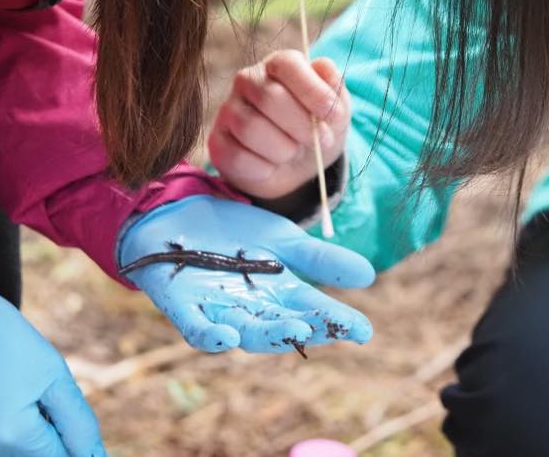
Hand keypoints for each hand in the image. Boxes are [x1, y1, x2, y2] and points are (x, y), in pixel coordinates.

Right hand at [0, 289, 106, 456]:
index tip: (55, 411)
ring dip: (9, 433)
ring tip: (0, 391)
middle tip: (26, 393)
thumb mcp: (52, 375)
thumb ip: (77, 423)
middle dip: (37, 433)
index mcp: (13, 436)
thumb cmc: (3, 340)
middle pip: (27, 456)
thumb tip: (92, 456)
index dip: (66, 437)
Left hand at [118, 195, 373, 353]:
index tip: (363, 331)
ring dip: (267, 335)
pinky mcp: (182, 306)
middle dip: (303, 329)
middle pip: (281, 326)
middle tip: (325, 329)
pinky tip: (225, 337)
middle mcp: (252, 309)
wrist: (180, 212)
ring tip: (294, 332)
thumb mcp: (285, 240)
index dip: (337, 324)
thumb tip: (368, 276)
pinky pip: (195, 328)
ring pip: (244, 331)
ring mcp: (217, 309)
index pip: (312, 312)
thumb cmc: (236, 233)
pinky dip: (210, 336)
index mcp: (280, 295)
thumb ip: (321, 259)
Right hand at [208, 50, 349, 198]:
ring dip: (284, 149)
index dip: (313, 91)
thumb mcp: (335, 112)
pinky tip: (271, 166)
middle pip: (269, 97)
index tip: (334, 116)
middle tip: (320, 141)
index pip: (288, 64)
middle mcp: (247, 80)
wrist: (296, 167)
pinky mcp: (217, 142)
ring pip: (251, 128)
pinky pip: (237, 156)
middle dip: (302, 127)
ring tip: (293, 152)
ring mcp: (228, 110)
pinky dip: (263, 169)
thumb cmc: (315, 129)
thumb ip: (333, 89)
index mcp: (278, 65)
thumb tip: (323, 66)